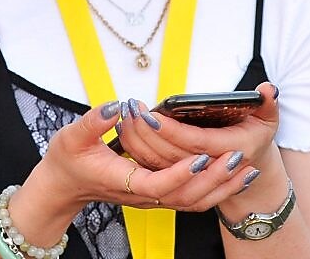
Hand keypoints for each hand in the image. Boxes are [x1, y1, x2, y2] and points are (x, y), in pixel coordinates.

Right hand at [13, 101, 259, 233]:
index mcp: (123, 183)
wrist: (63, 186)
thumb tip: (116, 106)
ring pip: (193, 203)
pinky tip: (232, 174)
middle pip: (185, 199)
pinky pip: (192, 199)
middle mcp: (142, 196)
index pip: (158, 185)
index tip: (201, 154)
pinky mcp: (158, 194)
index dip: (181, 173)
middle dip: (214, 180)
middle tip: (236, 157)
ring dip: (221, 187)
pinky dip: (216, 189)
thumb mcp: (72, 137)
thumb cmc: (67, 161)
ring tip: (245, 168)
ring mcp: (152, 198)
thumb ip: (93, 122)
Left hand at [112, 83, 282, 208]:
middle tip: (132, 109)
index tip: (151, 114)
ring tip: (127, 116)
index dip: (171, 131)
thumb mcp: (267, 119)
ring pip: (158, 164)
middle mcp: (210, 168)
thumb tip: (269, 89)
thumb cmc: (254, 138)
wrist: (248, 170)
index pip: (195, 143)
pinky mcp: (178, 177)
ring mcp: (192, 177)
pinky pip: (153, 168)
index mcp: (231, 151)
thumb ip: (269, 103)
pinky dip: (137, 151)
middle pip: (170, 155)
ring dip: (138, 141)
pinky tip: (126, 131)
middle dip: (148, 132)